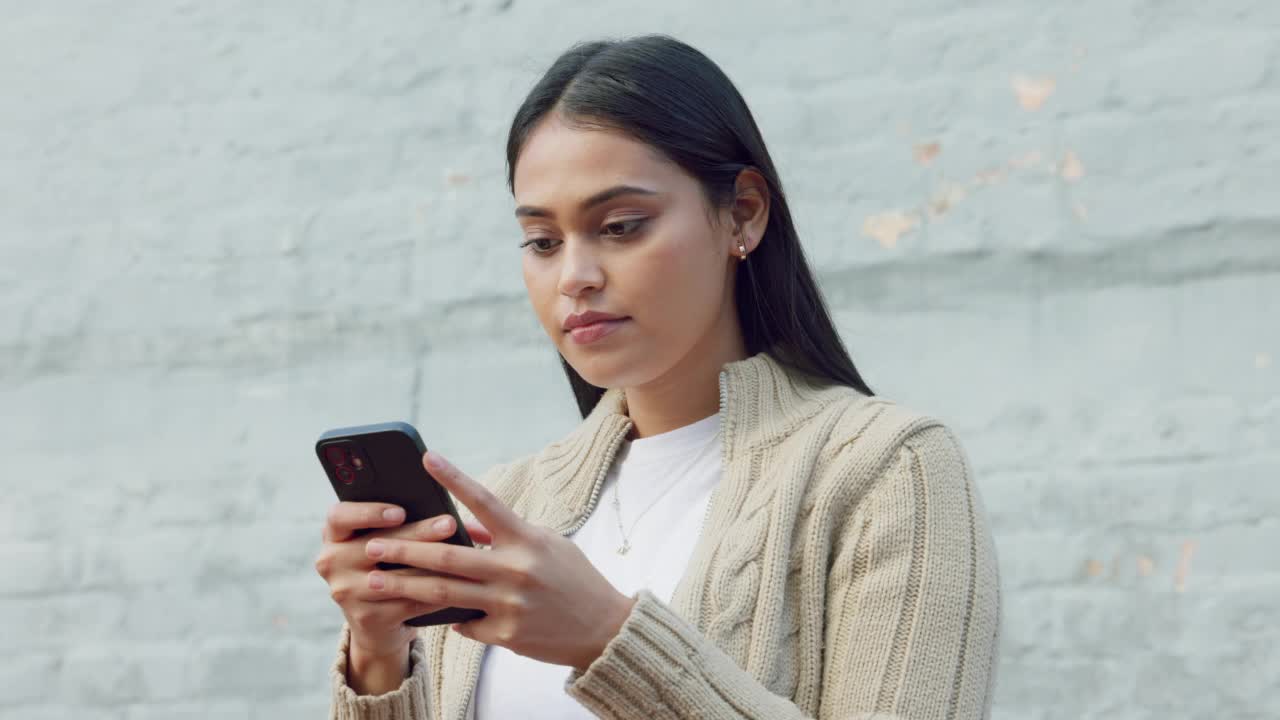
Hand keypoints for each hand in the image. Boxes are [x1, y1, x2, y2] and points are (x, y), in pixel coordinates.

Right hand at [314, 501, 494, 674]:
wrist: (376, 622)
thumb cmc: (385, 566)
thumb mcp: (379, 540)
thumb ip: (394, 522)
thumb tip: (435, 507)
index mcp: (334, 535)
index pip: (339, 516)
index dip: (369, 513)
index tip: (400, 512)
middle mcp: (331, 563)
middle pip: (376, 545)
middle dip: (417, 533)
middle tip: (448, 524)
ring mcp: (346, 592)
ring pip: (395, 576)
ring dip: (431, 565)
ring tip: (461, 554)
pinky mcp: (366, 617)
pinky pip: (408, 602)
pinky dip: (436, 593)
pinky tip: (458, 584)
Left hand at [362, 450, 636, 671]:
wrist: (604, 629)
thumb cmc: (575, 579)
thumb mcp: (547, 546)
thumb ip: (506, 536)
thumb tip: (467, 527)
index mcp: (526, 539)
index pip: (483, 501)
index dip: (453, 478)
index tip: (425, 458)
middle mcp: (514, 569)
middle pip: (447, 556)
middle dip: (404, 550)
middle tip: (372, 546)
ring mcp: (507, 604)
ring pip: (443, 593)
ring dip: (403, 586)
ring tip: (372, 581)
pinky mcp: (504, 634)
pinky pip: (462, 623)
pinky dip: (446, 617)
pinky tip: (427, 615)